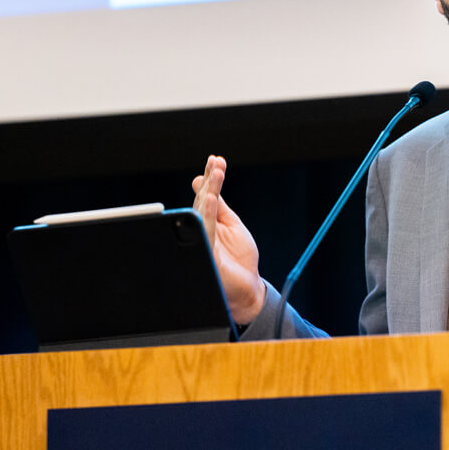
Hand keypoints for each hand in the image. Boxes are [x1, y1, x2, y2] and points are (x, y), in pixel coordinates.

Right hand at [192, 155, 266, 324]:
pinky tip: (212, 199)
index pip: (207, 196)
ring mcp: (202, 242)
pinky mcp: (206, 255)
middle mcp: (202, 230)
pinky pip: (205, 231)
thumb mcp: (233, 226)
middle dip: (210, 180)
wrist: (246, 290)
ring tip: (214, 174)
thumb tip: (207, 182)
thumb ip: (221, 207)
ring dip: (209, 192)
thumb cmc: (239, 260)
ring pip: (202, 213)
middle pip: (203, 201)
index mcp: (208, 223)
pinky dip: (207, 214)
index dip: (211, 178)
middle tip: (216, 162)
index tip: (216, 159)